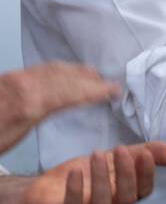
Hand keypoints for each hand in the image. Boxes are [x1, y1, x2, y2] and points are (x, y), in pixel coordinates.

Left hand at [0, 63, 119, 154]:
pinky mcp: (8, 76)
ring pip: (54, 68)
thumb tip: (64, 101)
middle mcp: (25, 83)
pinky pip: (41, 67)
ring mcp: (16, 76)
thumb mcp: (14, 137)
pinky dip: (60, 68)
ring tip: (94, 75)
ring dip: (77, 70)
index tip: (116, 90)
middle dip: (91, 78)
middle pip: (66, 76)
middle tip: (111, 84)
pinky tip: (64, 73)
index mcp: (31, 102)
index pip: (73, 90)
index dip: (97, 89)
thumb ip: (39, 115)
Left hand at [13, 142, 165, 203]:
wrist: (41, 191)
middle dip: (126, 175)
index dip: (146, 175)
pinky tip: (76, 172)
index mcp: (122, 198)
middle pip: (125, 200)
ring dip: (102, 179)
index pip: (142, 192)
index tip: (145, 154)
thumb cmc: (81, 178)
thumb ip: (143, 155)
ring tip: (97, 154)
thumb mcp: (113, 161)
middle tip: (120, 150)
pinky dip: (75, 190)